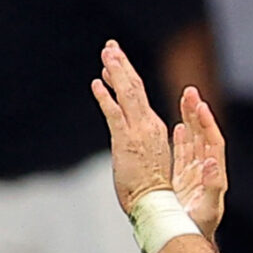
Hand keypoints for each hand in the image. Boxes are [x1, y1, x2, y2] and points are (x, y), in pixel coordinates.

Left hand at [91, 39, 172, 211]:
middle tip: (109, 47)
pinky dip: (105, 97)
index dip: (125, 77)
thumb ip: (137, 141)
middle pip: (134, 87)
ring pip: (127, 94)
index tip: (113, 64)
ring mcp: (137, 131)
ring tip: (107, 53)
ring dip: (116, 71)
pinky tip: (96, 84)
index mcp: (153, 127)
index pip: (138, 95)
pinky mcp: (126, 141)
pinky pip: (114, 113)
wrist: (156, 205)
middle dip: (121, 64)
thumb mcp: (145, 157)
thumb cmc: (150, 189)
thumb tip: (125, 135)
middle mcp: (148, 124)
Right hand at [170, 85, 228, 238]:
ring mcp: (193, 174)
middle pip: (203, 136)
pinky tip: (176, 127)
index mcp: (214, 175)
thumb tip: (212, 163)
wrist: (186, 242)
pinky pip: (182, 155)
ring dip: (188, 120)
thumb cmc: (198, 230)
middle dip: (197, 114)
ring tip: (184, 99)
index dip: (207, 124)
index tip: (200, 106)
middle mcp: (206, 171)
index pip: (213, 142)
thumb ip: (213, 185)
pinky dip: (180, 139)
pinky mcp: (181, 180)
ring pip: (192, 141)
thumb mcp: (208, 208)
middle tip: (190, 92)